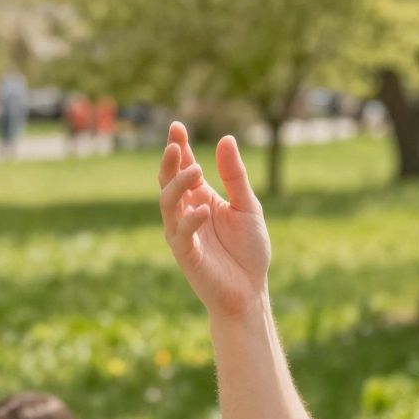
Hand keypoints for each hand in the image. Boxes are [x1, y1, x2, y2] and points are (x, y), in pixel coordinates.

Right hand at [158, 123, 271, 319]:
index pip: (184, 167)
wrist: (250, 291)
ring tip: (196, 171)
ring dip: (178, 186)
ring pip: (167, 204)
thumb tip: (226, 139)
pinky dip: (190, 221)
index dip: (179, 147)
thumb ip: (235, 176)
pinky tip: (204, 209)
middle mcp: (187, 213)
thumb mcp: (247, 206)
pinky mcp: (186, 256)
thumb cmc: (248, 251)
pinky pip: (181, 235)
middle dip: (169, 162)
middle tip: (175, 144)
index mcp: (201, 198)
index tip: (177, 127)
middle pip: (168, 182)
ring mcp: (183, 234)